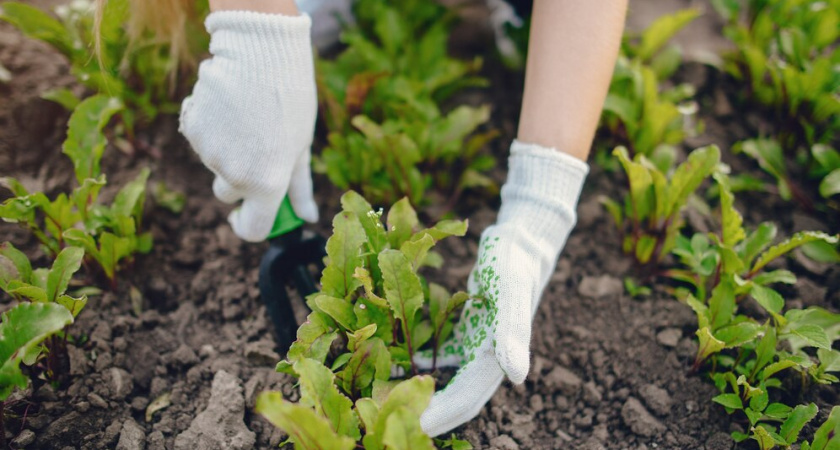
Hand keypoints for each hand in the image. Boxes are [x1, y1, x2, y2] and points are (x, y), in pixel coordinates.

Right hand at [179, 11, 317, 241]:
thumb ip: (299, 187)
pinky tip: (229, 108)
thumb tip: (308, 217)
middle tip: (258, 146)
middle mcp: (235, 176)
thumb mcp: (301, 147)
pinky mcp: (192, 130)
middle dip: (240, 181)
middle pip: (228, 195)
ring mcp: (209, 154)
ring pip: (214, 165)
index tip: (250, 214)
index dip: (250, 225)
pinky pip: (200, 141)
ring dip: (227, 150)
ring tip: (247, 119)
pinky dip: (211, 130)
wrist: (261, 54)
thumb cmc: (291, 101)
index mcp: (267, 185)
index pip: (252, 229)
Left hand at [417, 140, 588, 436]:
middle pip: (454, 398)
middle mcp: (486, 360)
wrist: (521, 242)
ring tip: (387, 400)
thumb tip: (517, 378)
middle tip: (388, 420)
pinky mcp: (467, 332)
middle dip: (426, 413)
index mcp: (496, 358)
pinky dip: (420, 366)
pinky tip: (397, 365)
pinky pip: (441, 357)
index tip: (412, 427)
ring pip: (447, 382)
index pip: (465, 398)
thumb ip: (514, 333)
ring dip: (423, 395)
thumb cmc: (513, 264)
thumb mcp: (511, 292)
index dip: (439, 415)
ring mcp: (476, 347)